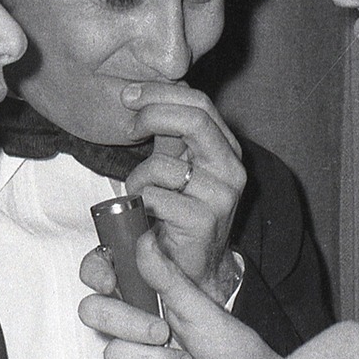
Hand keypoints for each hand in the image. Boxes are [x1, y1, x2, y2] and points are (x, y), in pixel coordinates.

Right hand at [80, 227, 278, 358]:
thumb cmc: (231, 347)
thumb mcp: (201, 309)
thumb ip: (169, 278)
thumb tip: (144, 240)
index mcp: (145, 296)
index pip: (101, 274)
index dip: (96, 273)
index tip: (109, 283)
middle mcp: (131, 324)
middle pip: (94, 313)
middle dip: (130, 326)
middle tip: (163, 333)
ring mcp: (130, 358)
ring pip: (113, 354)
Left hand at [118, 82, 244, 299]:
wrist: (194, 266)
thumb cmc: (178, 211)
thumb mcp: (176, 163)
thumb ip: (168, 132)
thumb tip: (144, 95)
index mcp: (225, 148)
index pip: (198, 103)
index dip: (161, 93)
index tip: (128, 95)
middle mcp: (231, 168)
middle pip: (194, 120)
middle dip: (153, 114)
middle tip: (128, 125)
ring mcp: (221, 195)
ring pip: (164, 166)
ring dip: (137, 179)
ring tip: (138, 195)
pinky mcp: (204, 220)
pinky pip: (156, 198)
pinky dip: (141, 204)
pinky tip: (145, 215)